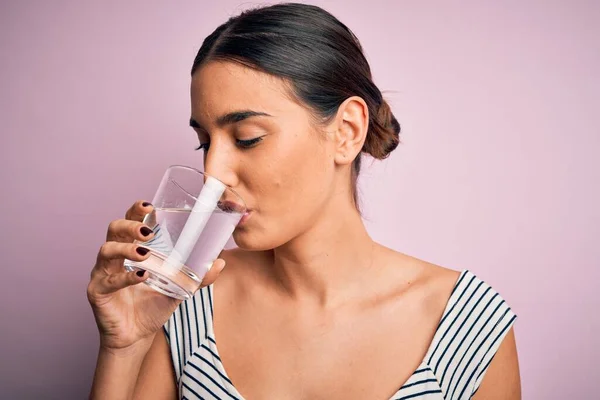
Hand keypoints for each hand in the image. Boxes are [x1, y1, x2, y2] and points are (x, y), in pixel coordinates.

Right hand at [87, 200, 225, 352]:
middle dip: (130, 225)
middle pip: (114, 229)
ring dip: (126, 248)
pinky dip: (126, 277)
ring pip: (107, 250)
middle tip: (148, 231)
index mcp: (132, 248)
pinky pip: (109, 280)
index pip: (130, 221)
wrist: (136, 337)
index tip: (149, 205)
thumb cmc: (153, 306)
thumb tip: (220, 262)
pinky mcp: (97, 292)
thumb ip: (198, 276)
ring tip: (145, 252)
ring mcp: (103, 273)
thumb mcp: (180, 288)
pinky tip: (142, 276)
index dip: (136, 210)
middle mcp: (115, 256)